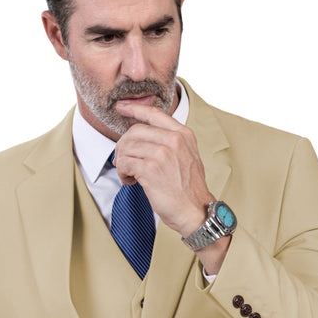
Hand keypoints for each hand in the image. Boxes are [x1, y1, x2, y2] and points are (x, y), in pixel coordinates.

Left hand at [113, 100, 213, 238]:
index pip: (154, 113)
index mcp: (183, 135)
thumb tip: (141, 138)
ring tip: (128, 175)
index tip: (121, 107)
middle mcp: (173, 140)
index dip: (134, 108)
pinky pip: (125, 163)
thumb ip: (170, 142)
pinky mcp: (150, 169)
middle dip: (123, 146)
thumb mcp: (187, 157)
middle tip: (123, 161)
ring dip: (122, 162)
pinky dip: (122, 173)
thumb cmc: (189, 189)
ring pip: (127, 147)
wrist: (195, 211)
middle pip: (135, 131)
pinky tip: (129, 181)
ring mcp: (162, 154)